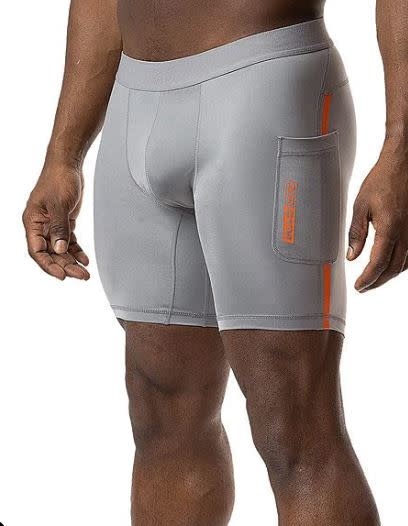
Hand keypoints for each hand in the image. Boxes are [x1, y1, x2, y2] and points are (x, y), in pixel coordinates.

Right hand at [23, 164, 89, 280]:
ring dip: (72, 261)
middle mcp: (40, 226)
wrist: (67, 165)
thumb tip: (59, 249)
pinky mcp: (63, 222)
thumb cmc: (58, 179)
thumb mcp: (59, 204)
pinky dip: (76, 251)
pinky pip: (68, 241)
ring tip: (84, 272)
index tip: (61, 275)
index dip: (48, 265)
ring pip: (60, 249)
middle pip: (50, 253)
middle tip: (80, 276)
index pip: (37, 250)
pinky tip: (84, 259)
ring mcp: (51, 225)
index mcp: (32, 221)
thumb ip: (59, 228)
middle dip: (65, 266)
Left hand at [347, 137, 407, 291]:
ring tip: (374, 280)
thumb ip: (356, 233)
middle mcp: (406, 234)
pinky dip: (399, 264)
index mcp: (389, 229)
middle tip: (364, 287)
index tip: (358, 286)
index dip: (367, 279)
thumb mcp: (361, 206)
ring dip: (388, 275)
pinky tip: (390, 265)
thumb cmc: (382, 180)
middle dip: (377, 281)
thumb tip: (352, 255)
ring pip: (403, 264)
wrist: (403, 164)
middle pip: (392, 269)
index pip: (377, 264)